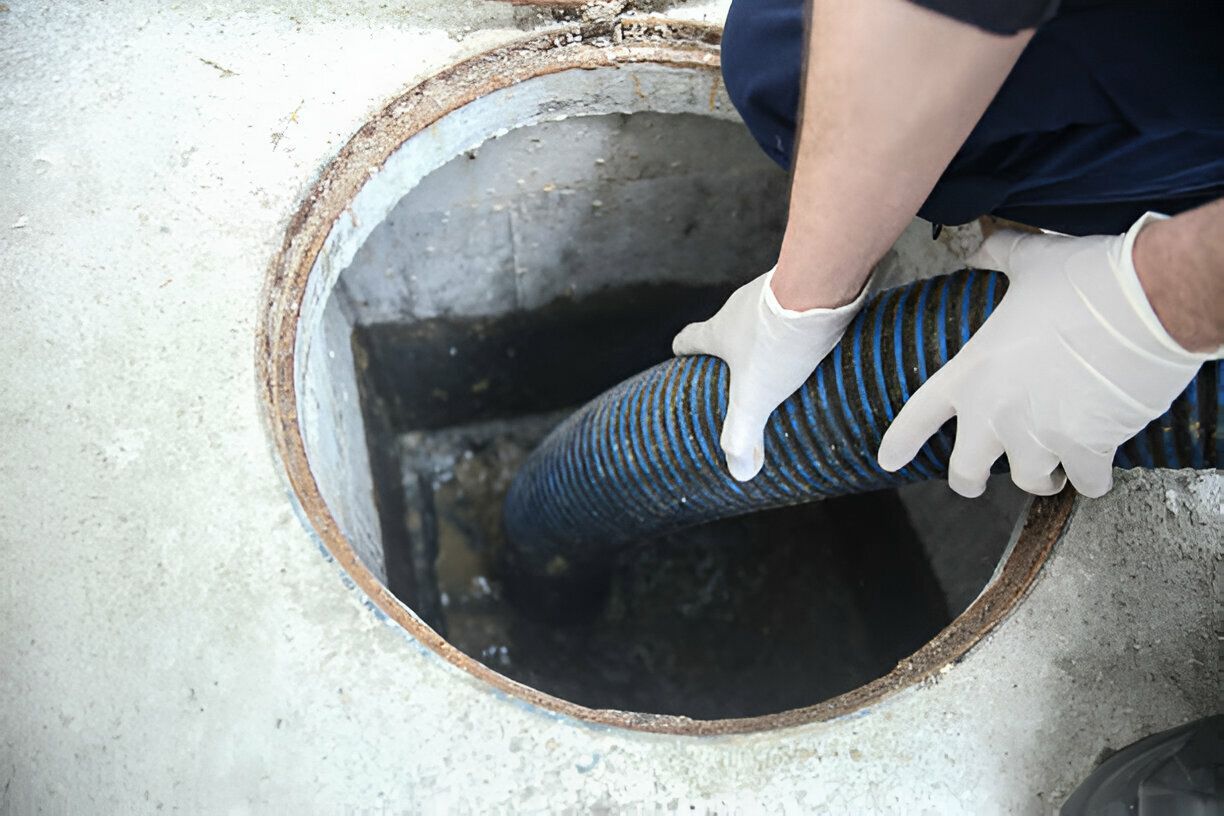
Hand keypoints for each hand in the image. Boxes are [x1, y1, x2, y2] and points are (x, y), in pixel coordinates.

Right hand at [672, 268, 867, 480]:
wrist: (820, 287)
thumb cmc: (777, 341)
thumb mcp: (755, 397)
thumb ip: (743, 434)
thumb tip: (740, 472)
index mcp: (719, 330)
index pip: (689, 339)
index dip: (683, 350)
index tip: (681, 357)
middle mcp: (741, 306)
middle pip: (728, 326)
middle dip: (734, 348)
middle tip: (744, 372)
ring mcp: (773, 291)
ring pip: (765, 314)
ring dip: (772, 334)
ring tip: (789, 360)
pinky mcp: (806, 283)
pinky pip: (799, 304)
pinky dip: (803, 321)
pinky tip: (822, 341)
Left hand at [878, 213, 1218, 497]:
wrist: (1146, 302)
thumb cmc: (1085, 280)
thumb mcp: (1028, 261)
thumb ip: (997, 258)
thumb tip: (979, 248)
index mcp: (971, 372)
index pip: (918, 416)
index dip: (901, 442)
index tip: (889, 460)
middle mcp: (995, 412)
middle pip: (965, 472)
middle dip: (970, 481)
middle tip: (980, 480)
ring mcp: (1038, 435)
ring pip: (1029, 481)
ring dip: (1041, 477)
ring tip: (1051, 467)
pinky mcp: (1085, 449)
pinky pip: (1086, 483)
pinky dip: (1093, 479)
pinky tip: (1098, 468)